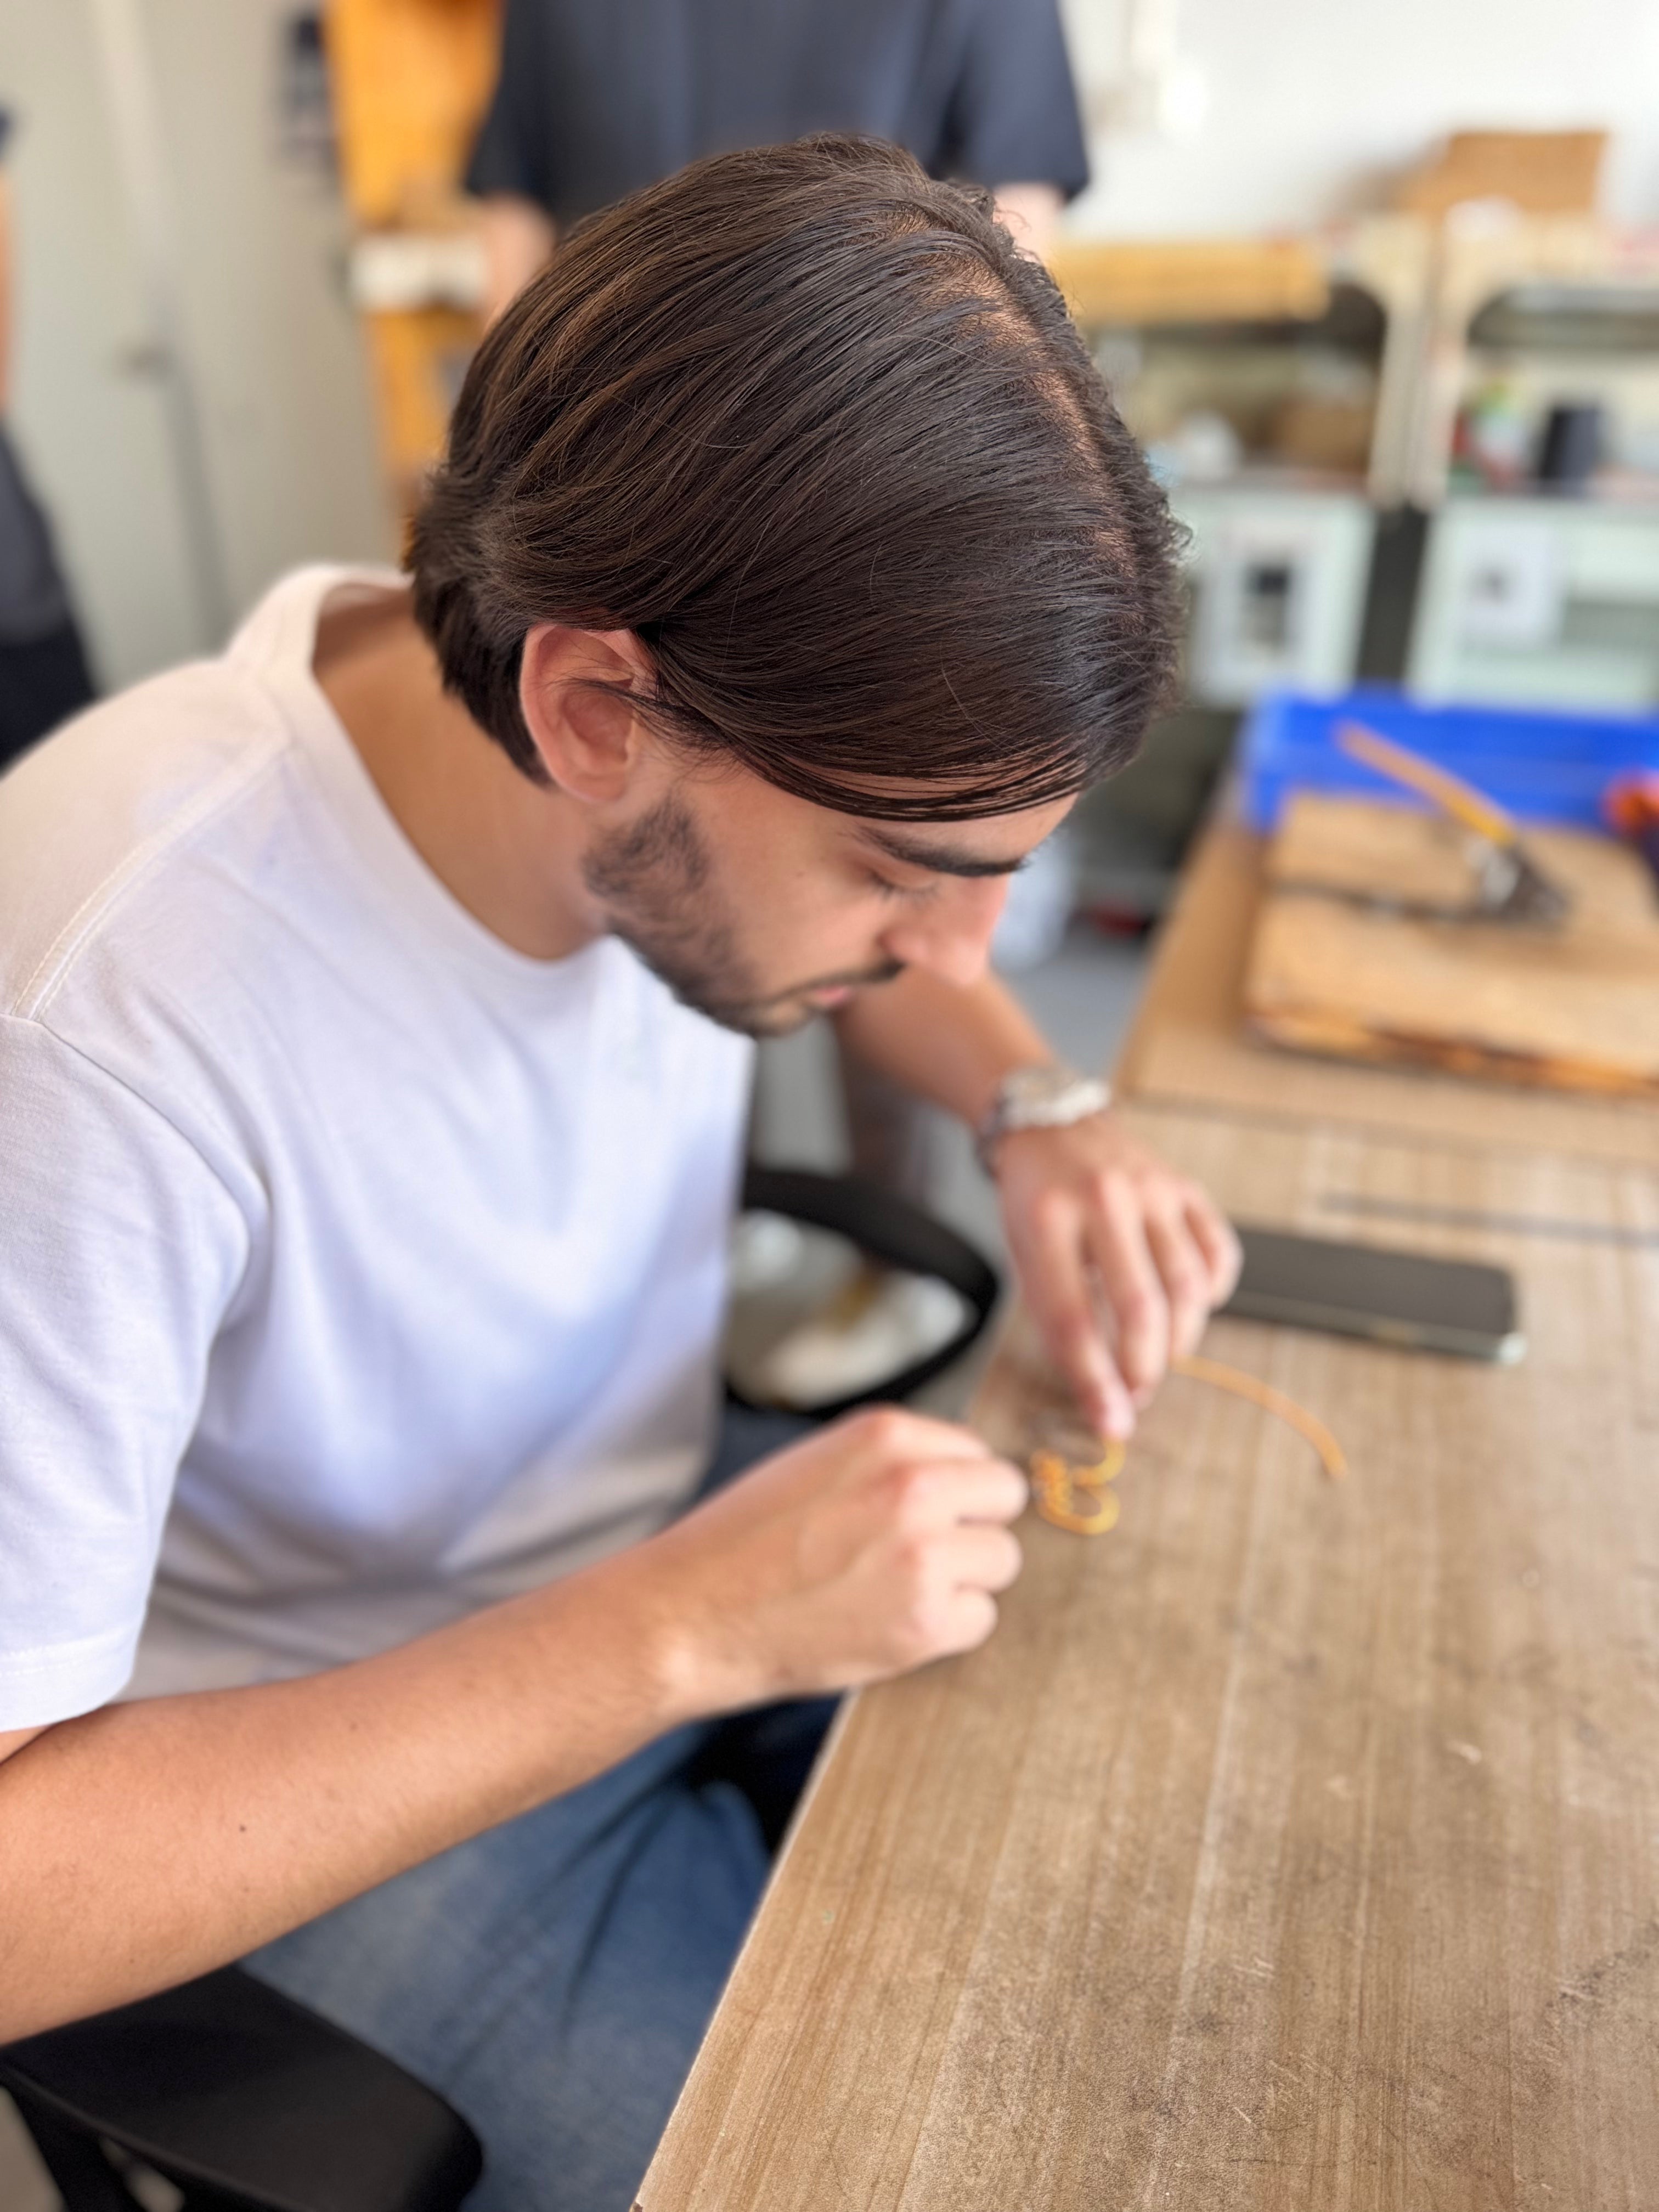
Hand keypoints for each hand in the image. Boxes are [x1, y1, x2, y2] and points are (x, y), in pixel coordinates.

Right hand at [635, 1408, 1027, 1711]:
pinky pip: (980, 1619)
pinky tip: (888, 1624)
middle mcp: (914, 1485)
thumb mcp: (818, 1464)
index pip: (976, 1452)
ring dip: (962, 1581)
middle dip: (972, 1527)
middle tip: (923, 1555)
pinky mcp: (925, 1621)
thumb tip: (961, 1479)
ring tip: (895, 1592)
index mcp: (886, 1435)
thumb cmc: (742, 1542)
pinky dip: (945, 1630)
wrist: (688, 1613)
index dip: (955, 1489)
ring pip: (1000, 1562)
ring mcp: (924, 1554)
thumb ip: (891, 1463)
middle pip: (1005, 1499)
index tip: (926, 1514)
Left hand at [993, 1113, 1240, 1441]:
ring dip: (1180, 1340)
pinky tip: (1190, 1308)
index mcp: (1047, 1220)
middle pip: (1141, 1307)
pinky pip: (1218, 1251)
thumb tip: (1103, 1398)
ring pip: (1188, 1285)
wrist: (1050, 1124)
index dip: (1095, 1381)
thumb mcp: (1025, 1255)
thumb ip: (1058, 1320)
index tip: (1113, 1424)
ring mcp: (1151, 1189)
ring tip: (1159, 1358)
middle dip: (1144, 1368)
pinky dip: (1213, 1293)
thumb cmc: (1035, 1202)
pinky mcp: (1184, 1186)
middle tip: (1137, 1393)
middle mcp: (1103, 1200)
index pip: (1074, 1319)